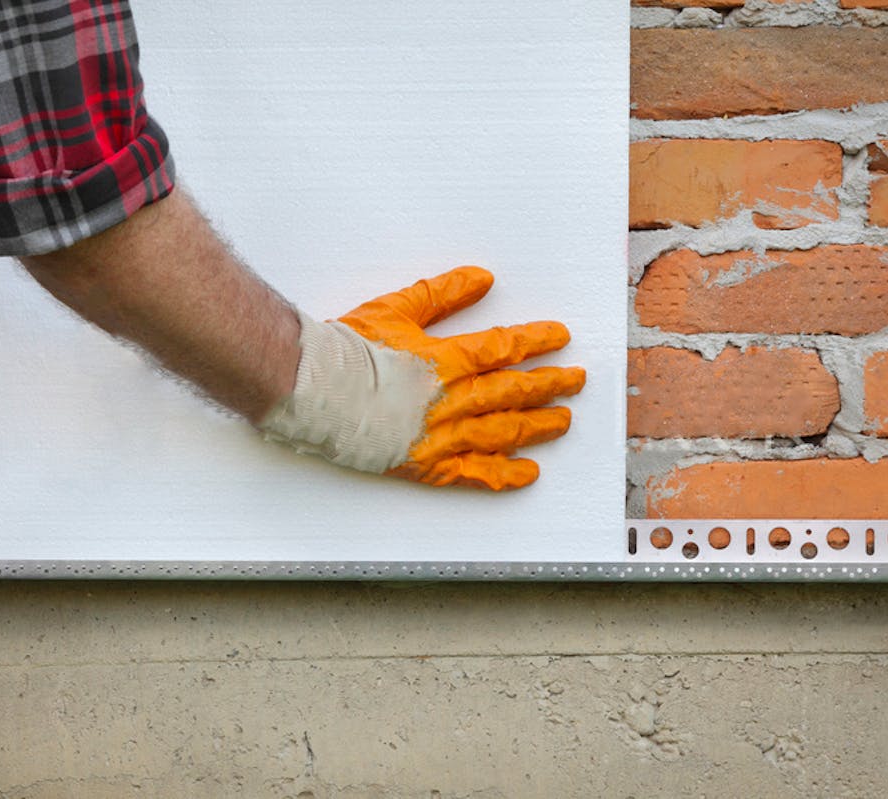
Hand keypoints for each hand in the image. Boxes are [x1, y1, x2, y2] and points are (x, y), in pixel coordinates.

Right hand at [260, 266, 584, 489]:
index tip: (560, 338)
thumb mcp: (396, 309)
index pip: (503, 348)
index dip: (536, 342)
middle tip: (576, 380)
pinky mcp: (424, 464)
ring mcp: (440, 436)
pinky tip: (527, 473)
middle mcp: (450, 400)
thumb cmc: (346, 351)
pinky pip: (472, 474)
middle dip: (549, 384)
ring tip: (563, 421)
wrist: (311, 390)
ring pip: (502, 431)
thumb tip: (483, 279)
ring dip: (537, 425)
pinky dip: (503, 475)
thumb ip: (442, 294)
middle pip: (513, 392)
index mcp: (445, 360)